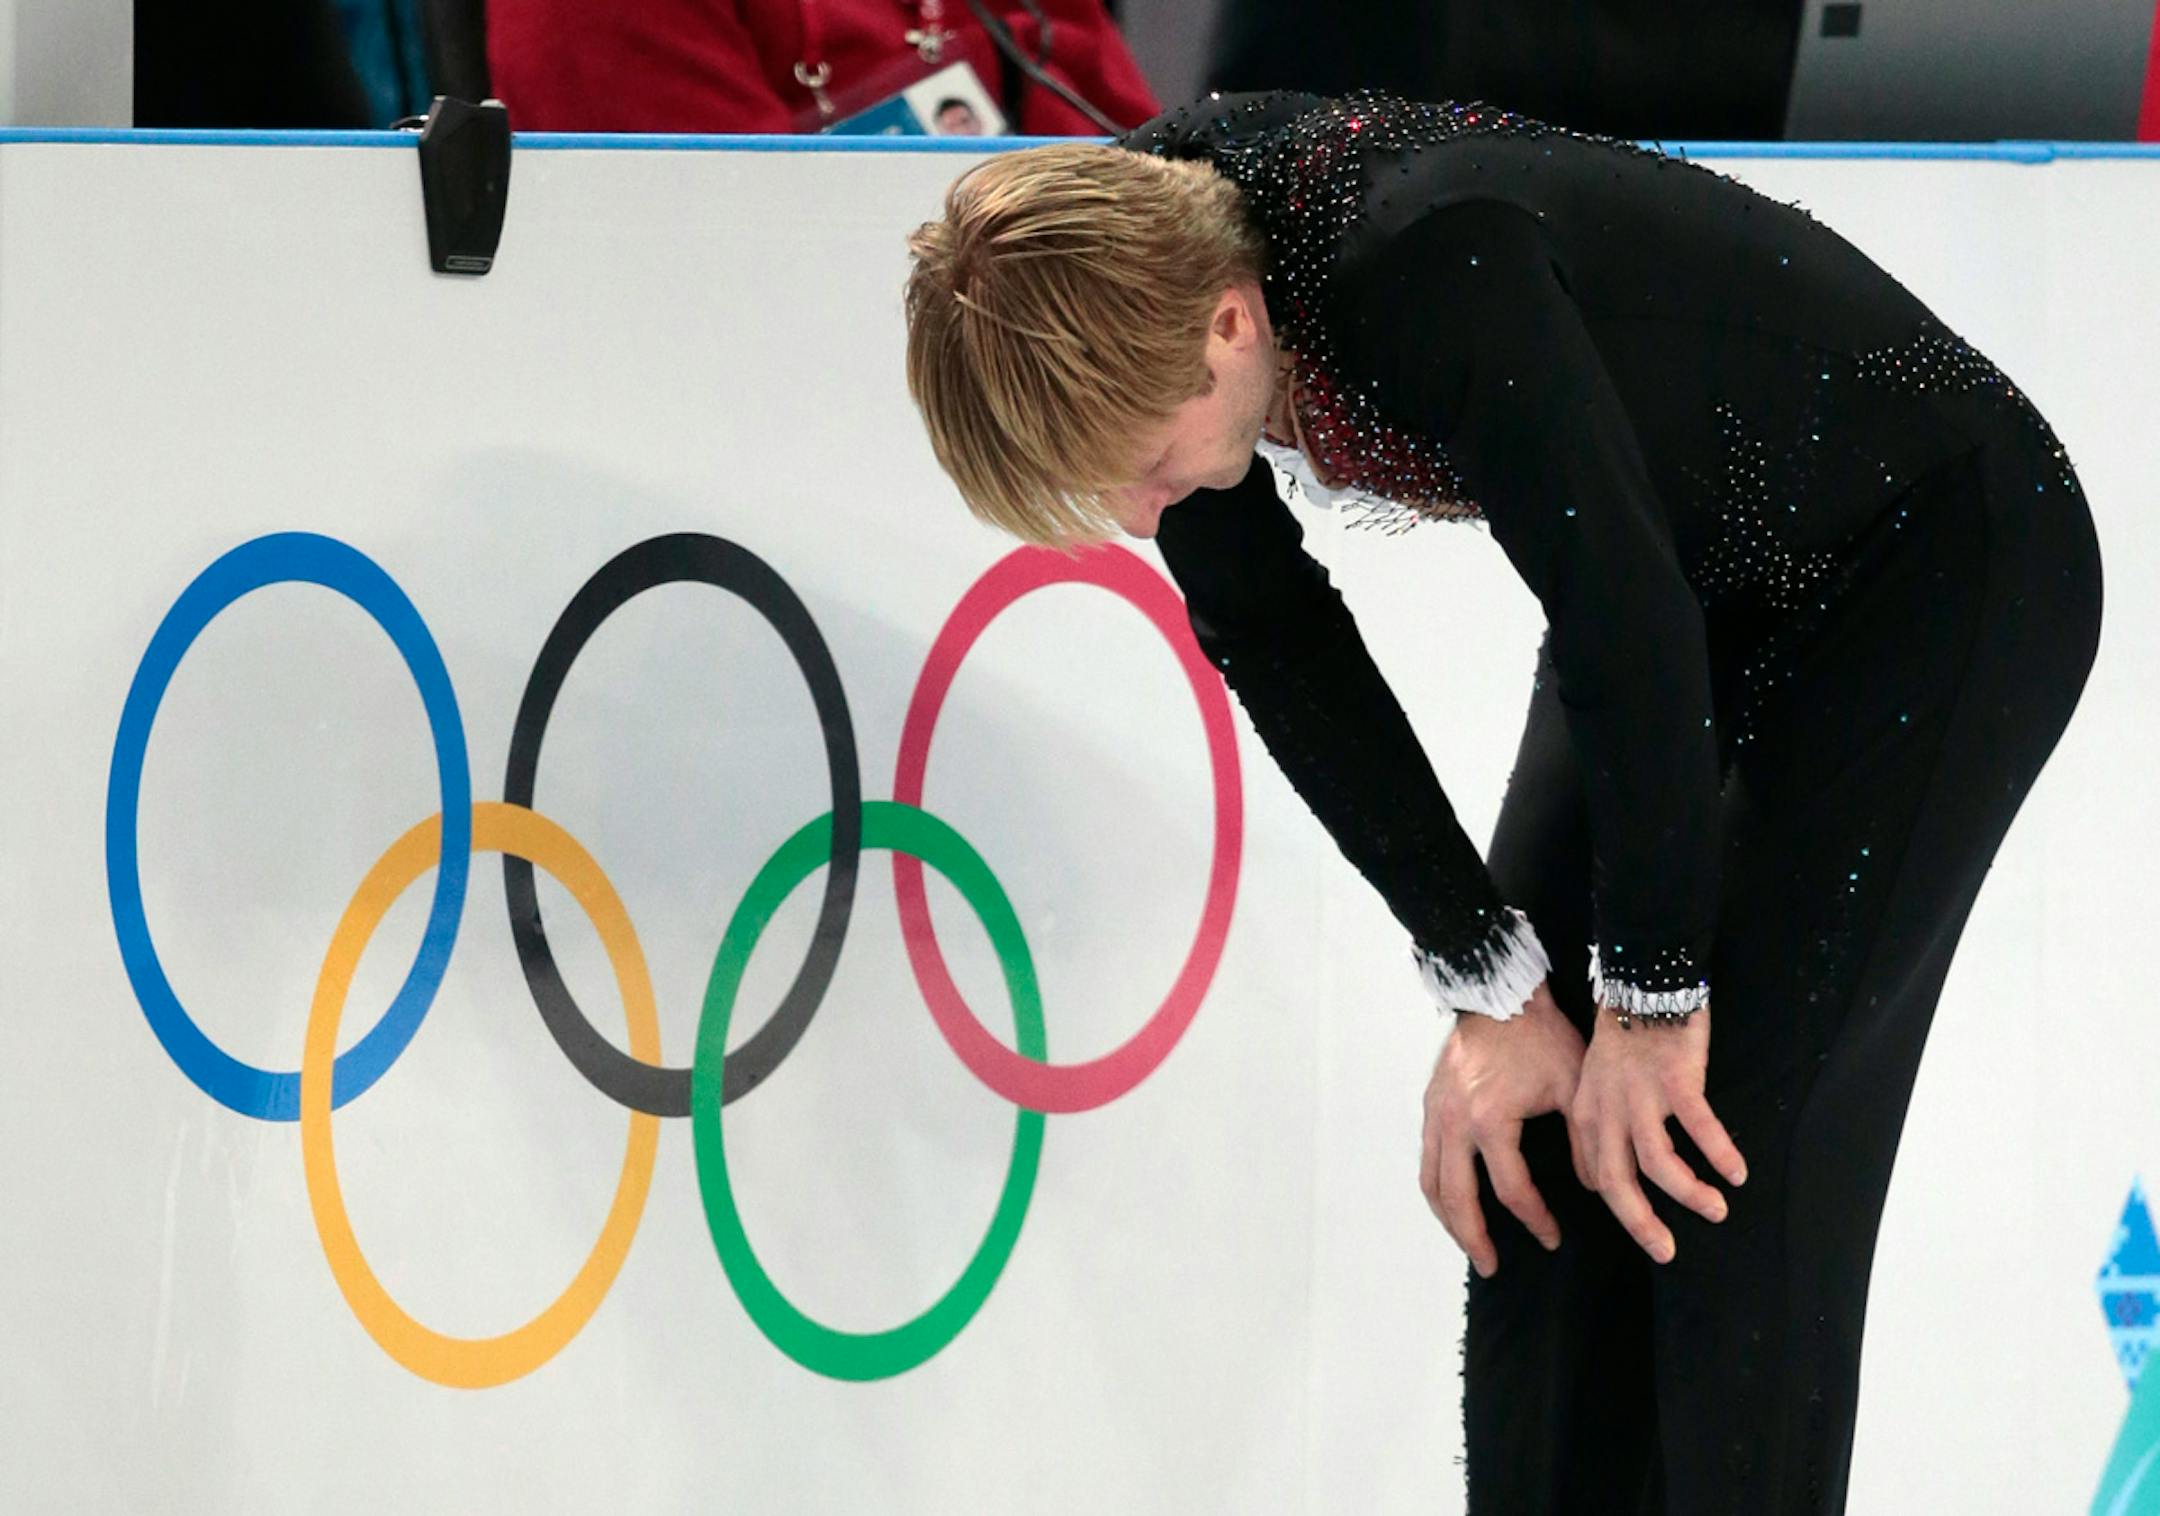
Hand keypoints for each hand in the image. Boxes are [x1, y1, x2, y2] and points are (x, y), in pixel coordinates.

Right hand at [1420, 978, 1584, 1276]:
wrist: (1500, 994)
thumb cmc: (1541, 1036)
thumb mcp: (1572, 1086)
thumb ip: (1583, 1140)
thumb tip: (1595, 1187)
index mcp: (1490, 1121)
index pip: (1511, 1190)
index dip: (1534, 1220)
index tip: (1553, 1238)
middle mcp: (1454, 1123)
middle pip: (1457, 1199)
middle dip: (1475, 1238)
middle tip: (1493, 1266)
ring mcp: (1436, 1114)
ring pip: (1431, 1183)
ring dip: (1449, 1219)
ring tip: (1470, 1243)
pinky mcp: (1430, 1105)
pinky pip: (1425, 1159)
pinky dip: (1437, 1188)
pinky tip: (1454, 1201)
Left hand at [1569, 1003, 1747, 1263]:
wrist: (1640, 984)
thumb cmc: (1623, 1036)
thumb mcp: (1592, 1083)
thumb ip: (1597, 1126)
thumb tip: (1600, 1179)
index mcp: (1587, 1113)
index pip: (1595, 1175)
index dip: (1618, 1205)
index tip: (1643, 1225)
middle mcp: (1609, 1110)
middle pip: (1618, 1183)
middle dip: (1641, 1224)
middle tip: (1665, 1252)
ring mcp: (1642, 1097)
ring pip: (1658, 1164)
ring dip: (1688, 1194)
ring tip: (1716, 1211)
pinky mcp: (1677, 1081)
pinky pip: (1699, 1128)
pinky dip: (1719, 1154)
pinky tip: (1737, 1173)